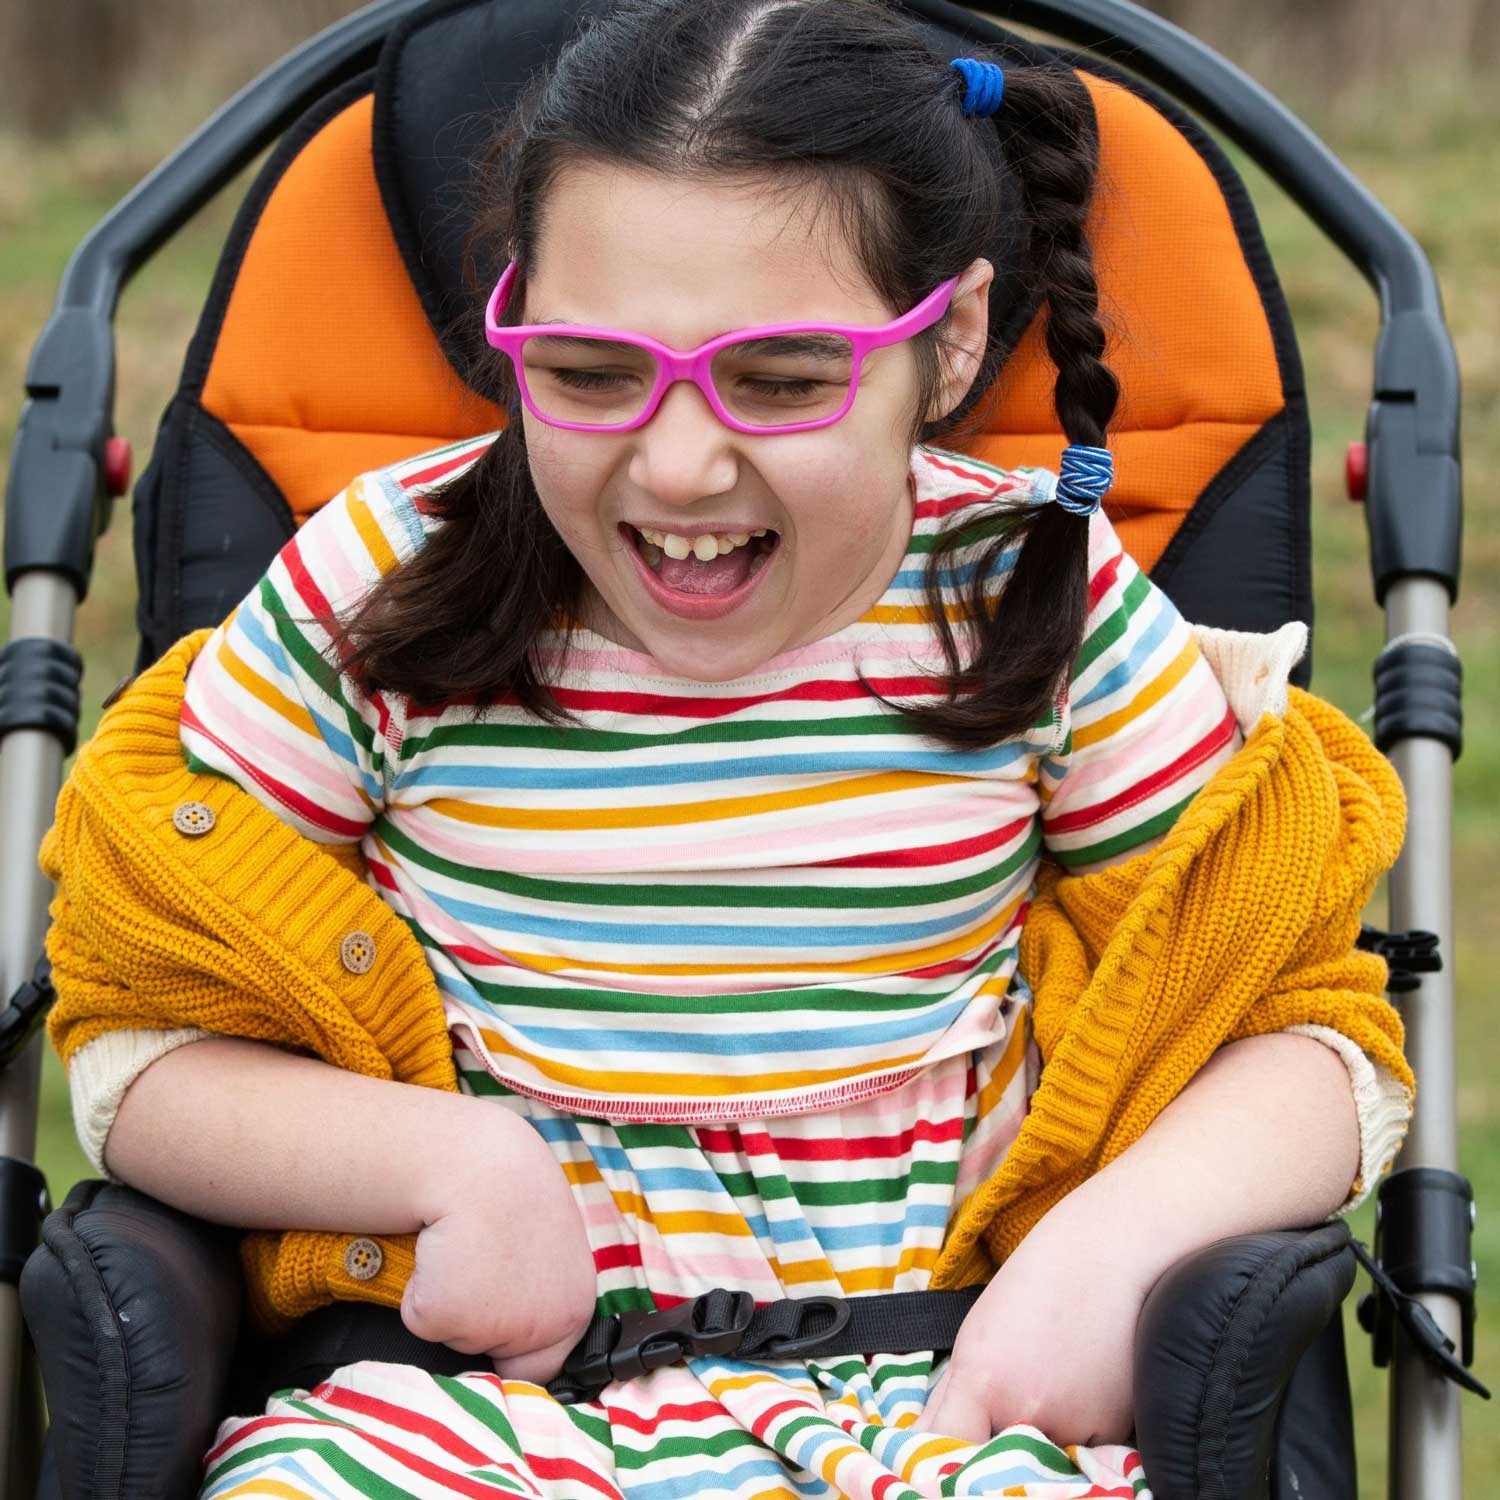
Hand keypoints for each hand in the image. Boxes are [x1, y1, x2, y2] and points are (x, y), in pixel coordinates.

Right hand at [400, 1114, 597, 1385]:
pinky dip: (421, 1293)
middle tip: (479, 1268)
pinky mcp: (444, 1316)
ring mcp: (492, 1326)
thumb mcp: (553, 1246)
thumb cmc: (512, 1192)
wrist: (477, 1160)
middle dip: (481, 1328)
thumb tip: (528, 1321)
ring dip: (453, 1300)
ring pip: (456, 1335)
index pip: (544, 1369)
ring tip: (463, 1247)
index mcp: (573, 1309)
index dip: (515, 1350)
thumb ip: (545, 1288)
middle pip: (496, 1358)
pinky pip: (422, 1320)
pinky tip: (437, 1251)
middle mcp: (541, 1326)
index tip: (501, 1324)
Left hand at [915, 1210, 1151, 1447]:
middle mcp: (1026, 1411)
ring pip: (1038, 1465)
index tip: (937, 1469)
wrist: (1111, 1254)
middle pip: (991, 1466)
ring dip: (1035, 1442)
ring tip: (1050, 1382)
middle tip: (1003, 1409)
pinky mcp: (1115, 1433)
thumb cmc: (1037, 1284)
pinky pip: (1080, 1456)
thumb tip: (922, 1449)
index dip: (937, 1465)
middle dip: (988, 1451)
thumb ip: (948, 1397)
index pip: (944, 1450)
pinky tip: (1080, 1385)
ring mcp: (1074, 1426)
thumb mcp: (977, 1334)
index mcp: (983, 1380)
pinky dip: (1075, 1435)